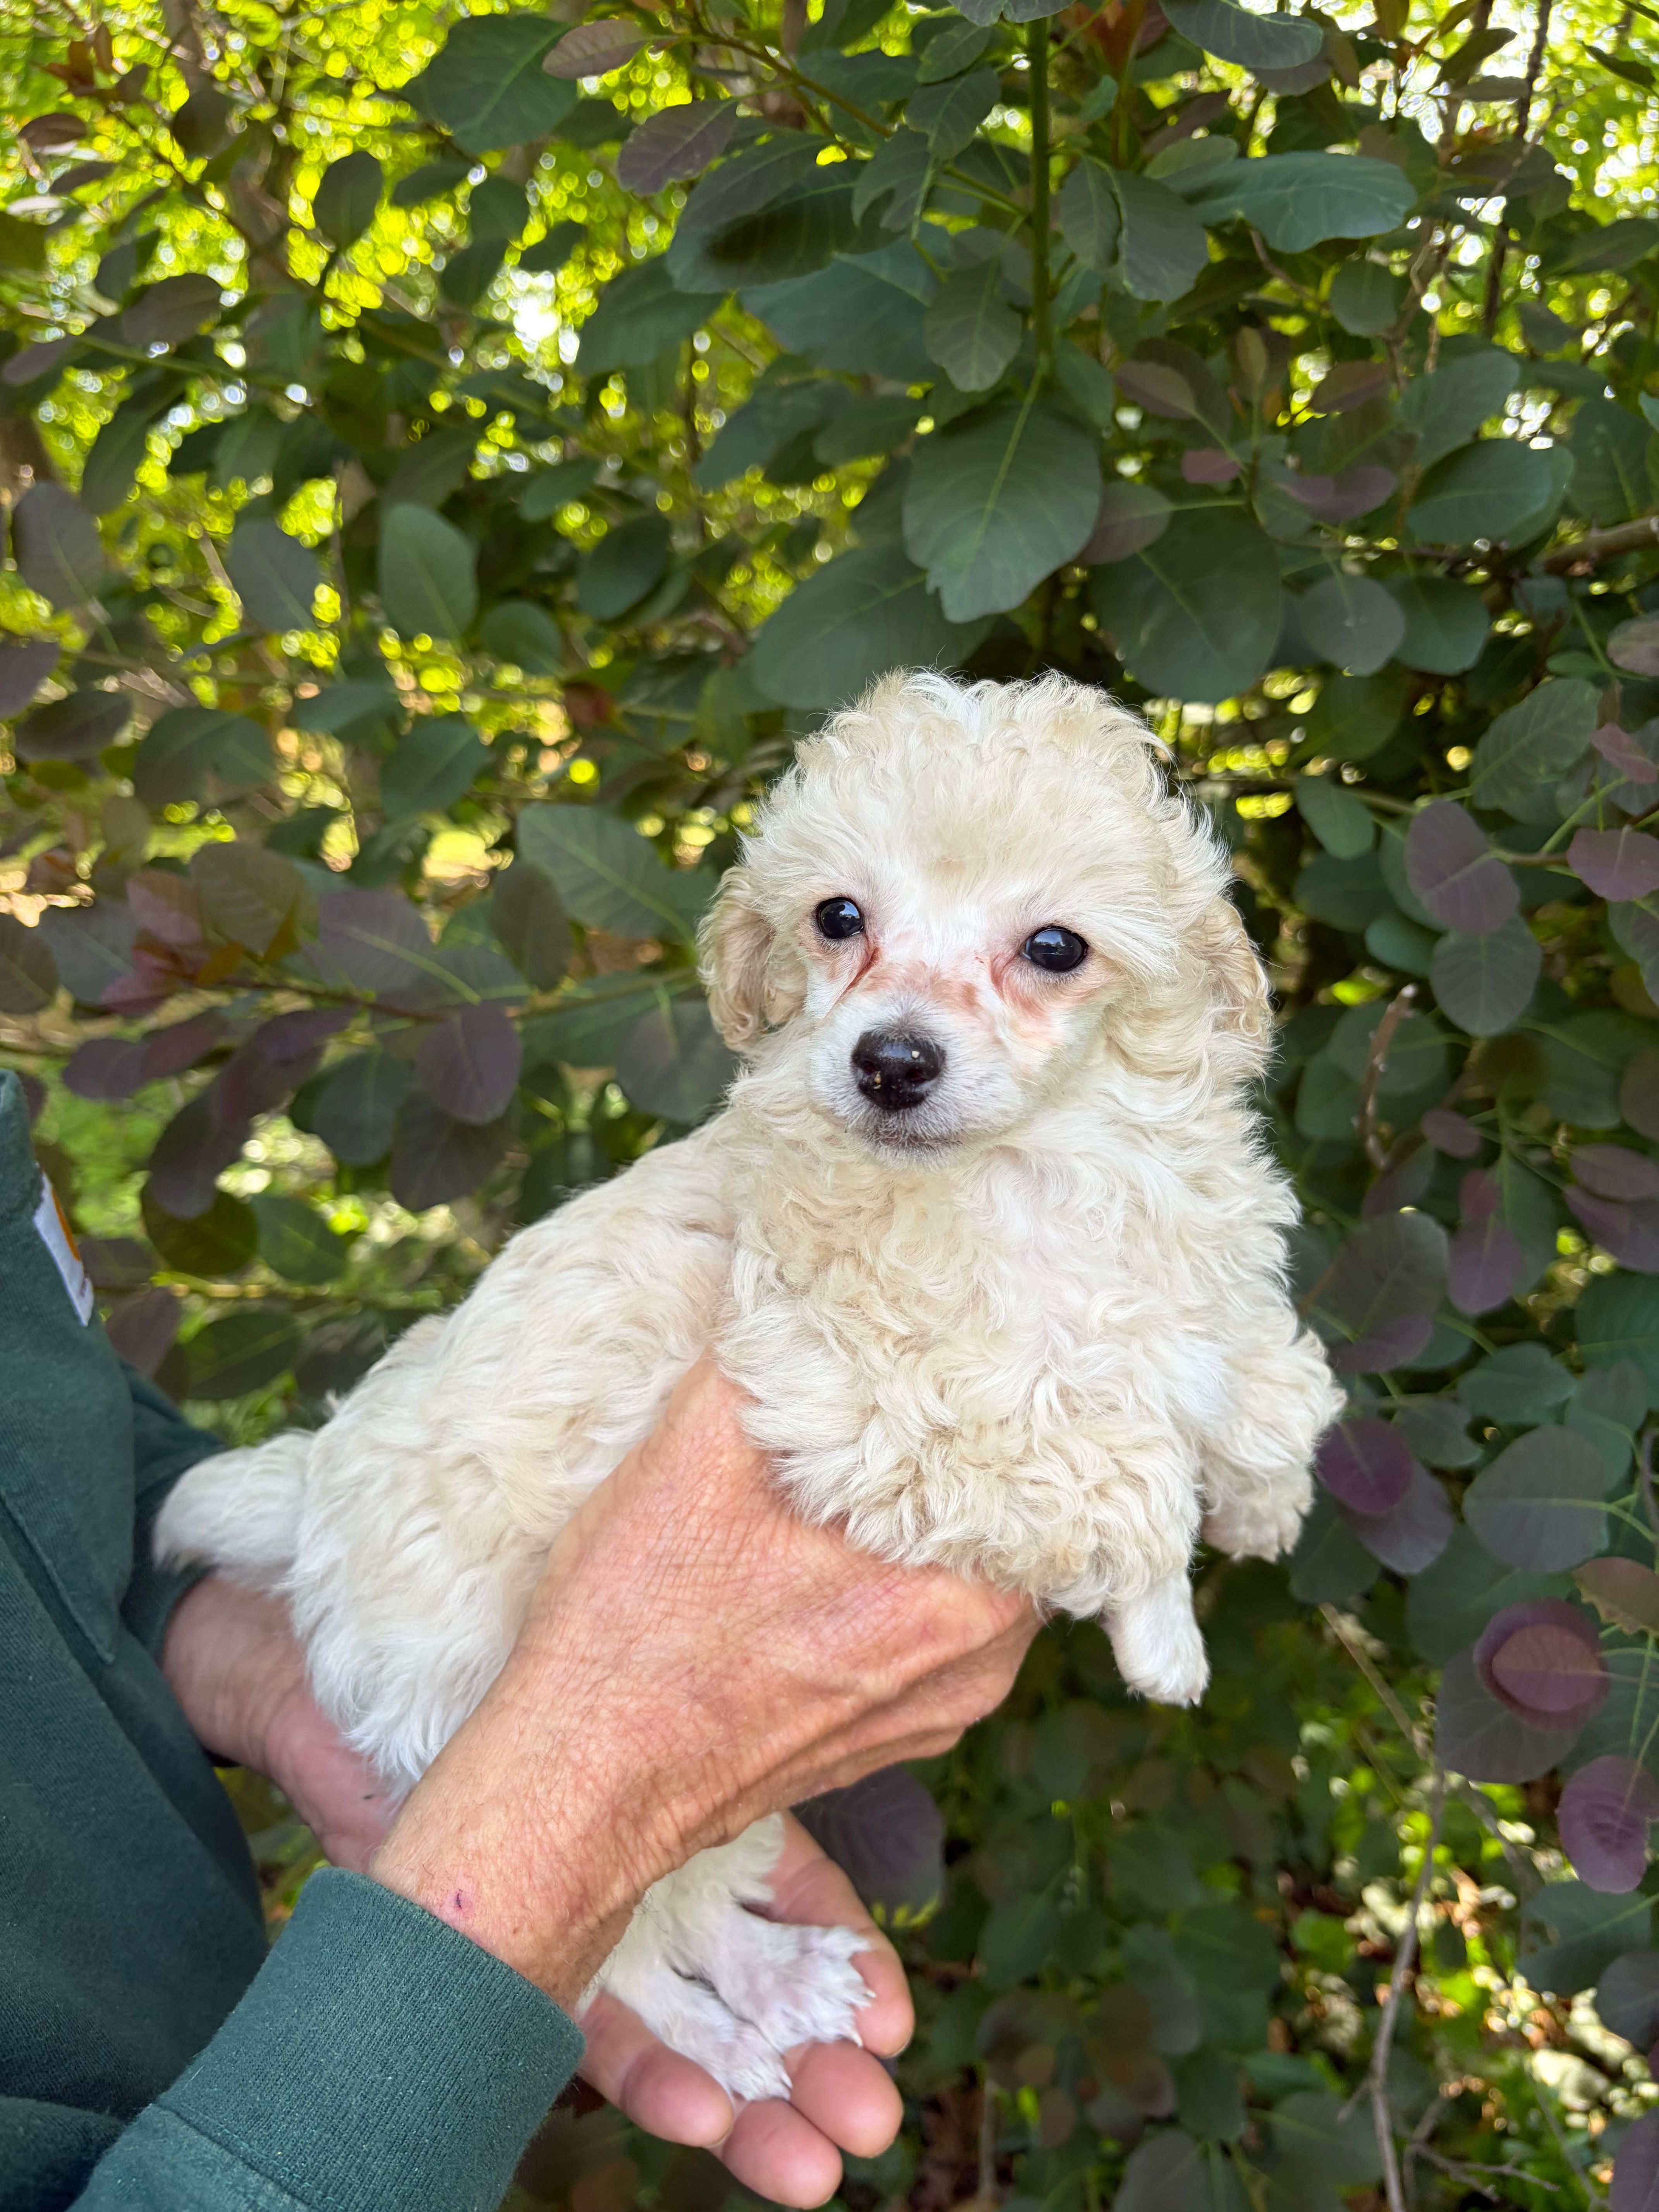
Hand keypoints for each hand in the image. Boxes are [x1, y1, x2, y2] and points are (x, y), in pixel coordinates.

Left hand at [167, 1577, 917, 2206]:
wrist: (323, 1664)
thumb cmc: (478, 1625)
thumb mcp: (609, 1618)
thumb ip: (686, 1644)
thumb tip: (858, 1635)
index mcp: (675, 1788)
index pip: (786, 1895)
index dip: (839, 1959)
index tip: (884, 2019)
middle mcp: (634, 1865)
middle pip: (753, 1982)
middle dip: (818, 2055)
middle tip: (872, 2116)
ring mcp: (570, 1917)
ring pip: (688, 2029)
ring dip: (758, 2100)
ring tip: (816, 2164)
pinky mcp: (497, 1954)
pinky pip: (592, 2033)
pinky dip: (652, 2081)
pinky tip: (702, 2119)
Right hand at [372, 1358, 1034, 2003]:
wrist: (576, 1785)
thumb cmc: (632, 1631)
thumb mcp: (690, 1457)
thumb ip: (765, 1361)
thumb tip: (796, 1277)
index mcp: (951, 1603)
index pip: (1044, 1480)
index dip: (1011, 1402)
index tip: (977, 1349)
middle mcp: (970, 1669)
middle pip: (1022, 1529)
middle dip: (977, 1457)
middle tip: (934, 1386)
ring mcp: (935, 1711)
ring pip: (981, 1582)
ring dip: (944, 1520)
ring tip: (892, 1453)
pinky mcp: (891, 1733)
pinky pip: (941, 1633)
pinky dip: (914, 1580)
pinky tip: (853, 1539)